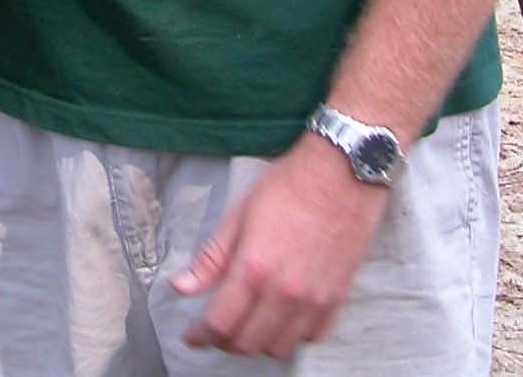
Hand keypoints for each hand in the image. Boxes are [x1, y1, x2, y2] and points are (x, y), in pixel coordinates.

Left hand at [170, 134, 391, 358]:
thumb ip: (211, 257)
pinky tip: (281, 316)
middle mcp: (284, 292)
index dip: (200, 336)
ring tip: (248, 322)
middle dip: (225, 341)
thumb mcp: (240, 214)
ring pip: (278, 348)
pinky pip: (309, 337)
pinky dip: (291, 335)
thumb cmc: (288, 186)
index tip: (192, 336)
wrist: (341, 174)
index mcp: (254, 268)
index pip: (220, 323)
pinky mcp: (336, 300)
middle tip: (216, 327)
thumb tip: (181, 286)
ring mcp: (313, 300)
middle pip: (247, 344)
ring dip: (258, 342)